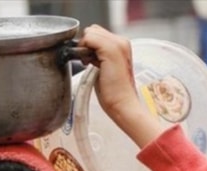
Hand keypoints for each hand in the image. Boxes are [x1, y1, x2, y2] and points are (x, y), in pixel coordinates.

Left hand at [78, 25, 162, 147]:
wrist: (123, 104)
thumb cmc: (113, 92)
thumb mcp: (105, 69)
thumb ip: (98, 56)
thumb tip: (85, 51)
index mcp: (122, 45)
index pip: (98, 33)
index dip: (89, 45)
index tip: (90, 61)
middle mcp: (122, 41)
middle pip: (93, 30)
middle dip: (86, 44)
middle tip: (89, 62)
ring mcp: (117, 44)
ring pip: (90, 33)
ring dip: (84, 47)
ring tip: (90, 64)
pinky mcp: (110, 50)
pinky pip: (89, 38)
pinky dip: (83, 49)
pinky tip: (88, 64)